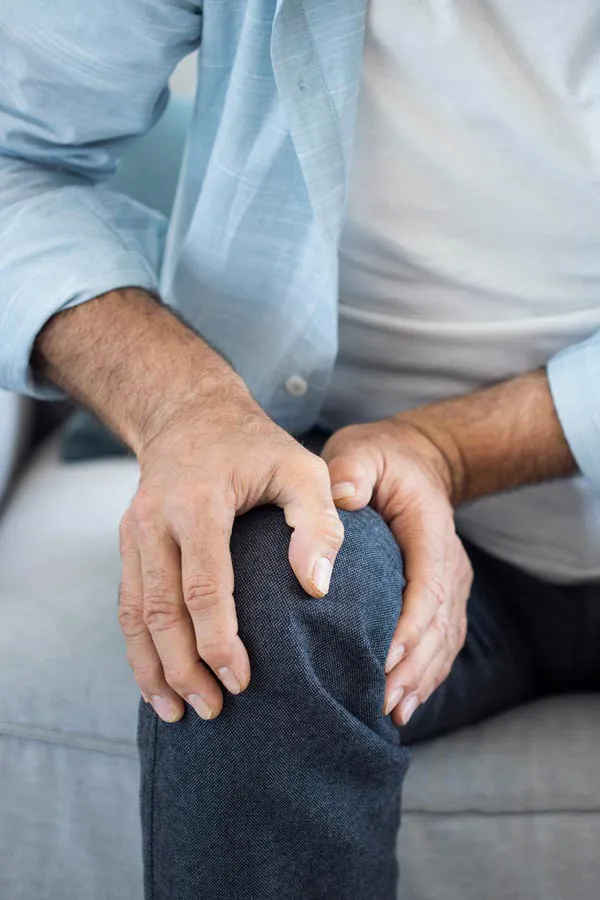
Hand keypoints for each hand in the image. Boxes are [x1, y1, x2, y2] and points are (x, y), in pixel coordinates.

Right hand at [118, 381, 343, 722]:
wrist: (191, 414)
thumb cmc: (256, 446)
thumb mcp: (302, 468)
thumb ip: (317, 522)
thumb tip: (315, 587)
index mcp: (197, 503)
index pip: (203, 587)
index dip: (219, 641)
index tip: (242, 681)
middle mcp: (154, 520)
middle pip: (159, 611)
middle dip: (183, 669)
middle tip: (213, 711)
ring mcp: (133, 533)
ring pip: (133, 614)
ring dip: (152, 668)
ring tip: (177, 712)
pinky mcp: (128, 544)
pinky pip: (127, 604)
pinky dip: (137, 647)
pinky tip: (155, 679)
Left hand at [321, 419, 471, 726]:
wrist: (415, 463)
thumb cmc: (381, 460)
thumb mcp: (362, 452)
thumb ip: (353, 470)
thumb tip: (343, 498)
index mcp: (430, 530)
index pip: (427, 584)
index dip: (410, 625)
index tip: (385, 658)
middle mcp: (448, 561)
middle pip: (439, 623)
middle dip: (413, 665)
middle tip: (382, 700)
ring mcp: (450, 582)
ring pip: (444, 639)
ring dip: (421, 677)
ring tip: (391, 710)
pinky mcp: (442, 596)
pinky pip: (441, 642)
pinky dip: (426, 673)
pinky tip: (404, 702)